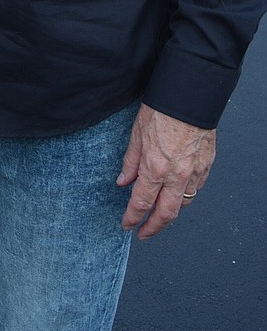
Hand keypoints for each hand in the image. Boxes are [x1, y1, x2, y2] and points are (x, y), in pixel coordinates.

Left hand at [117, 103, 215, 238]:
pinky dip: (185, 197)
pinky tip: (178, 195)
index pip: (141, 203)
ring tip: (160, 216)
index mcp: (155, 168)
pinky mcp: (206, 167)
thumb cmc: (162, 110)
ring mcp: (194, 173)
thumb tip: (123, 181)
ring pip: (183, 204)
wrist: (189, 97)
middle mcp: (176, 175)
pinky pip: (196, 189)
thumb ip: (130, 162)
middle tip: (143, 233)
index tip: (127, 224)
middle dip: (153, 228)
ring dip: (170, 214)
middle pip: (165, 214)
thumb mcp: (136, 134)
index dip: (132, 218)